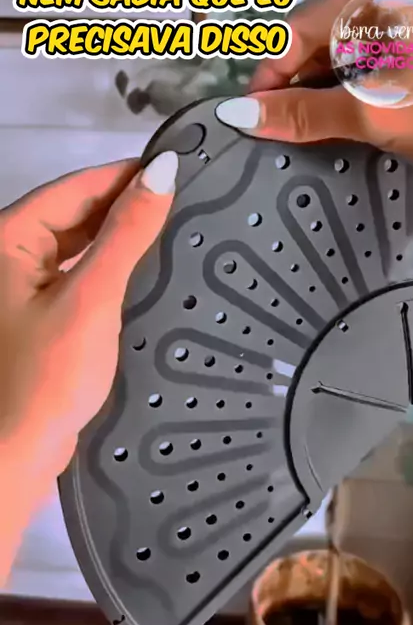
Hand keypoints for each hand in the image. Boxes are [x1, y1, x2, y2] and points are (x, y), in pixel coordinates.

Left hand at [0, 150, 177, 582]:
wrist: (15, 455)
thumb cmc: (45, 376)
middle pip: (73, 214)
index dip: (124, 175)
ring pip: (76, 245)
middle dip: (123, 207)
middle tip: (182, 201)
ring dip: (116, 239)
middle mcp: (7, 255)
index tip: (174, 168)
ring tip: (169, 230)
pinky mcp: (35, 315)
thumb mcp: (92, 297)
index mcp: (7, 238)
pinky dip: (105, 270)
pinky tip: (139, 271)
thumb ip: (128, 233)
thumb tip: (162, 171)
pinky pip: (75, 275)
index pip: (74, 188)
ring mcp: (19, 287)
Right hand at [216, 0, 412, 176]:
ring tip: (332, 127)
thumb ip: (305, 113)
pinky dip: (368, 83)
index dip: (268, 78)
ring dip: (334, 86)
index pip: (296, 30)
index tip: (255, 120)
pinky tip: (374, 113)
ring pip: (359, 46)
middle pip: (326, 34)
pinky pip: (389, 53)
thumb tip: (237, 113)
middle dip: (301, 83)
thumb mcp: (375, 116)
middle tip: (293, 130)